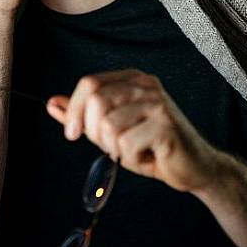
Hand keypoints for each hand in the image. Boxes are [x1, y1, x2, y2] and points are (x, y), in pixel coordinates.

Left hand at [45, 69, 226, 192]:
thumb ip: (84, 116)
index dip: (74, 110)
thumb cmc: (152, 148)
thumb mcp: (111, 130)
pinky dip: (132, 158)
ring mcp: (158, 103)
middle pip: (96, 101)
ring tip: (135, 150)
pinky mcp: (166, 125)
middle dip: (94, 132)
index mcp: (132, 79)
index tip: (73, 134)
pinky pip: (127, 144)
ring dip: (115, 148)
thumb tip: (52, 104)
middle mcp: (145, 85)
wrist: (194, 167)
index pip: (89, 83)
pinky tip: (149, 156)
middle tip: (111, 146)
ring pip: (109, 126)